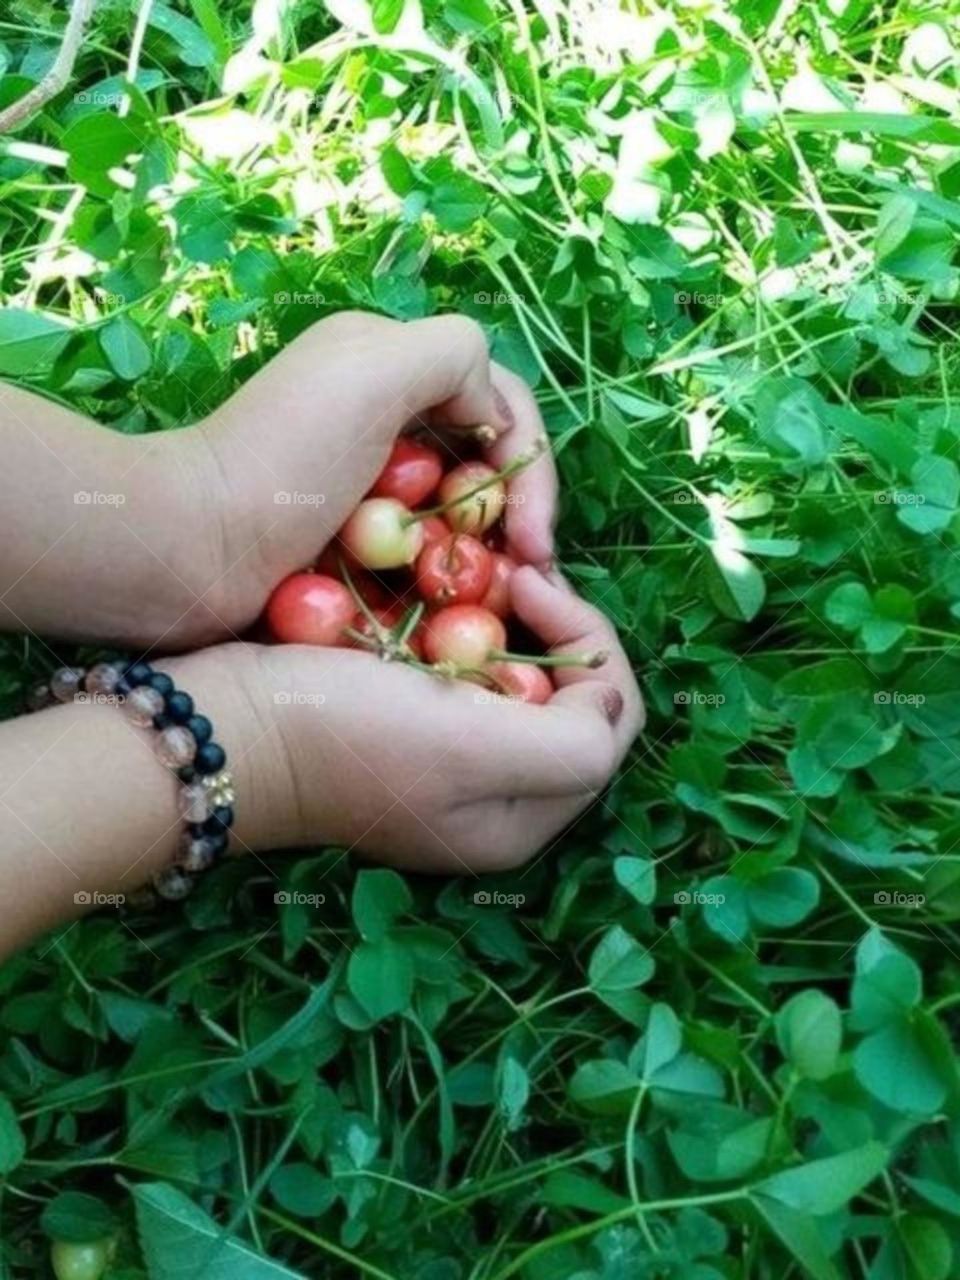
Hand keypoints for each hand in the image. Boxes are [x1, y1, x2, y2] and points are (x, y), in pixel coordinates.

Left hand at [0, 312, 554, 649]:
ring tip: (497, 602)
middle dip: (515, 519)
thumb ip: (453, 355)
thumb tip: (491, 417)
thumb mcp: (373, 369)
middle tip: (527, 579)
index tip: (535, 542)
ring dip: (486, 556)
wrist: (192, 551)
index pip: (501, 406)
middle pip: (486, 464)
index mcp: (390, 366)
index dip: (532, 469)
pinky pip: (421, 556)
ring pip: (461, 517)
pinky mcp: (349, 544)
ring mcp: (365, 486)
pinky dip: (443, 579)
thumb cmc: (283, 464)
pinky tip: (452, 608)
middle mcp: (382, 419)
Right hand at [191, 569, 641, 869]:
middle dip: (557, 629)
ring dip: (515, 624)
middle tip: (514, 572)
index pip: (609, 720)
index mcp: (525, 818)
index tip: (529, 582)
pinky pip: (470, 674)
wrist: (223, 726)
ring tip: (484, 575)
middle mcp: (496, 800)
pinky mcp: (407, 732)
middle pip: (572, 701)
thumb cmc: (346, 735)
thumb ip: (574, 741)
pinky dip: (469, 631)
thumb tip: (606, 700)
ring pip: (522, 681)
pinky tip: (441, 598)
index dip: (591, 641)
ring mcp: (449, 766)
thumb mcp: (477, 749)